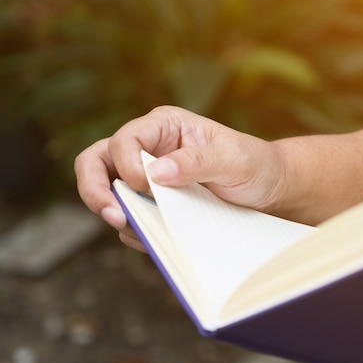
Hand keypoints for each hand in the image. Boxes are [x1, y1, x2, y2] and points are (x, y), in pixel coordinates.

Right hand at [74, 106, 285, 250]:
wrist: (269, 192)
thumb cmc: (254, 165)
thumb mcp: (233, 160)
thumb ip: (196, 162)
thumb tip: (155, 173)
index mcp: (165, 126)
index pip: (125, 140)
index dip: (126, 164)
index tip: (144, 186)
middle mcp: (149, 148)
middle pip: (96, 160)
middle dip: (93, 188)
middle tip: (112, 215)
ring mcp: (147, 178)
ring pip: (105, 189)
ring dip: (111, 211)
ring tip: (132, 228)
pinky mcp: (153, 204)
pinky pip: (128, 217)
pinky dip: (132, 230)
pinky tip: (152, 236)